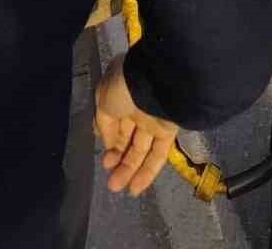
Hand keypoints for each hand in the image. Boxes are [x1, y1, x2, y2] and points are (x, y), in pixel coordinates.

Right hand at [95, 54, 178, 195]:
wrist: (157, 82)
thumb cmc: (125, 88)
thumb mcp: (103, 102)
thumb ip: (103, 124)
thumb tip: (107, 144)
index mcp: (120, 95)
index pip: (113, 122)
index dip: (108, 142)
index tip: (103, 159)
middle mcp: (137, 107)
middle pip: (126, 138)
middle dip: (117, 159)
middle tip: (109, 179)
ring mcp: (154, 119)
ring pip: (140, 149)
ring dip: (128, 170)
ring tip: (114, 187)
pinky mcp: (169, 130)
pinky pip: (158, 154)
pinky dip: (147, 172)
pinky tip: (134, 189)